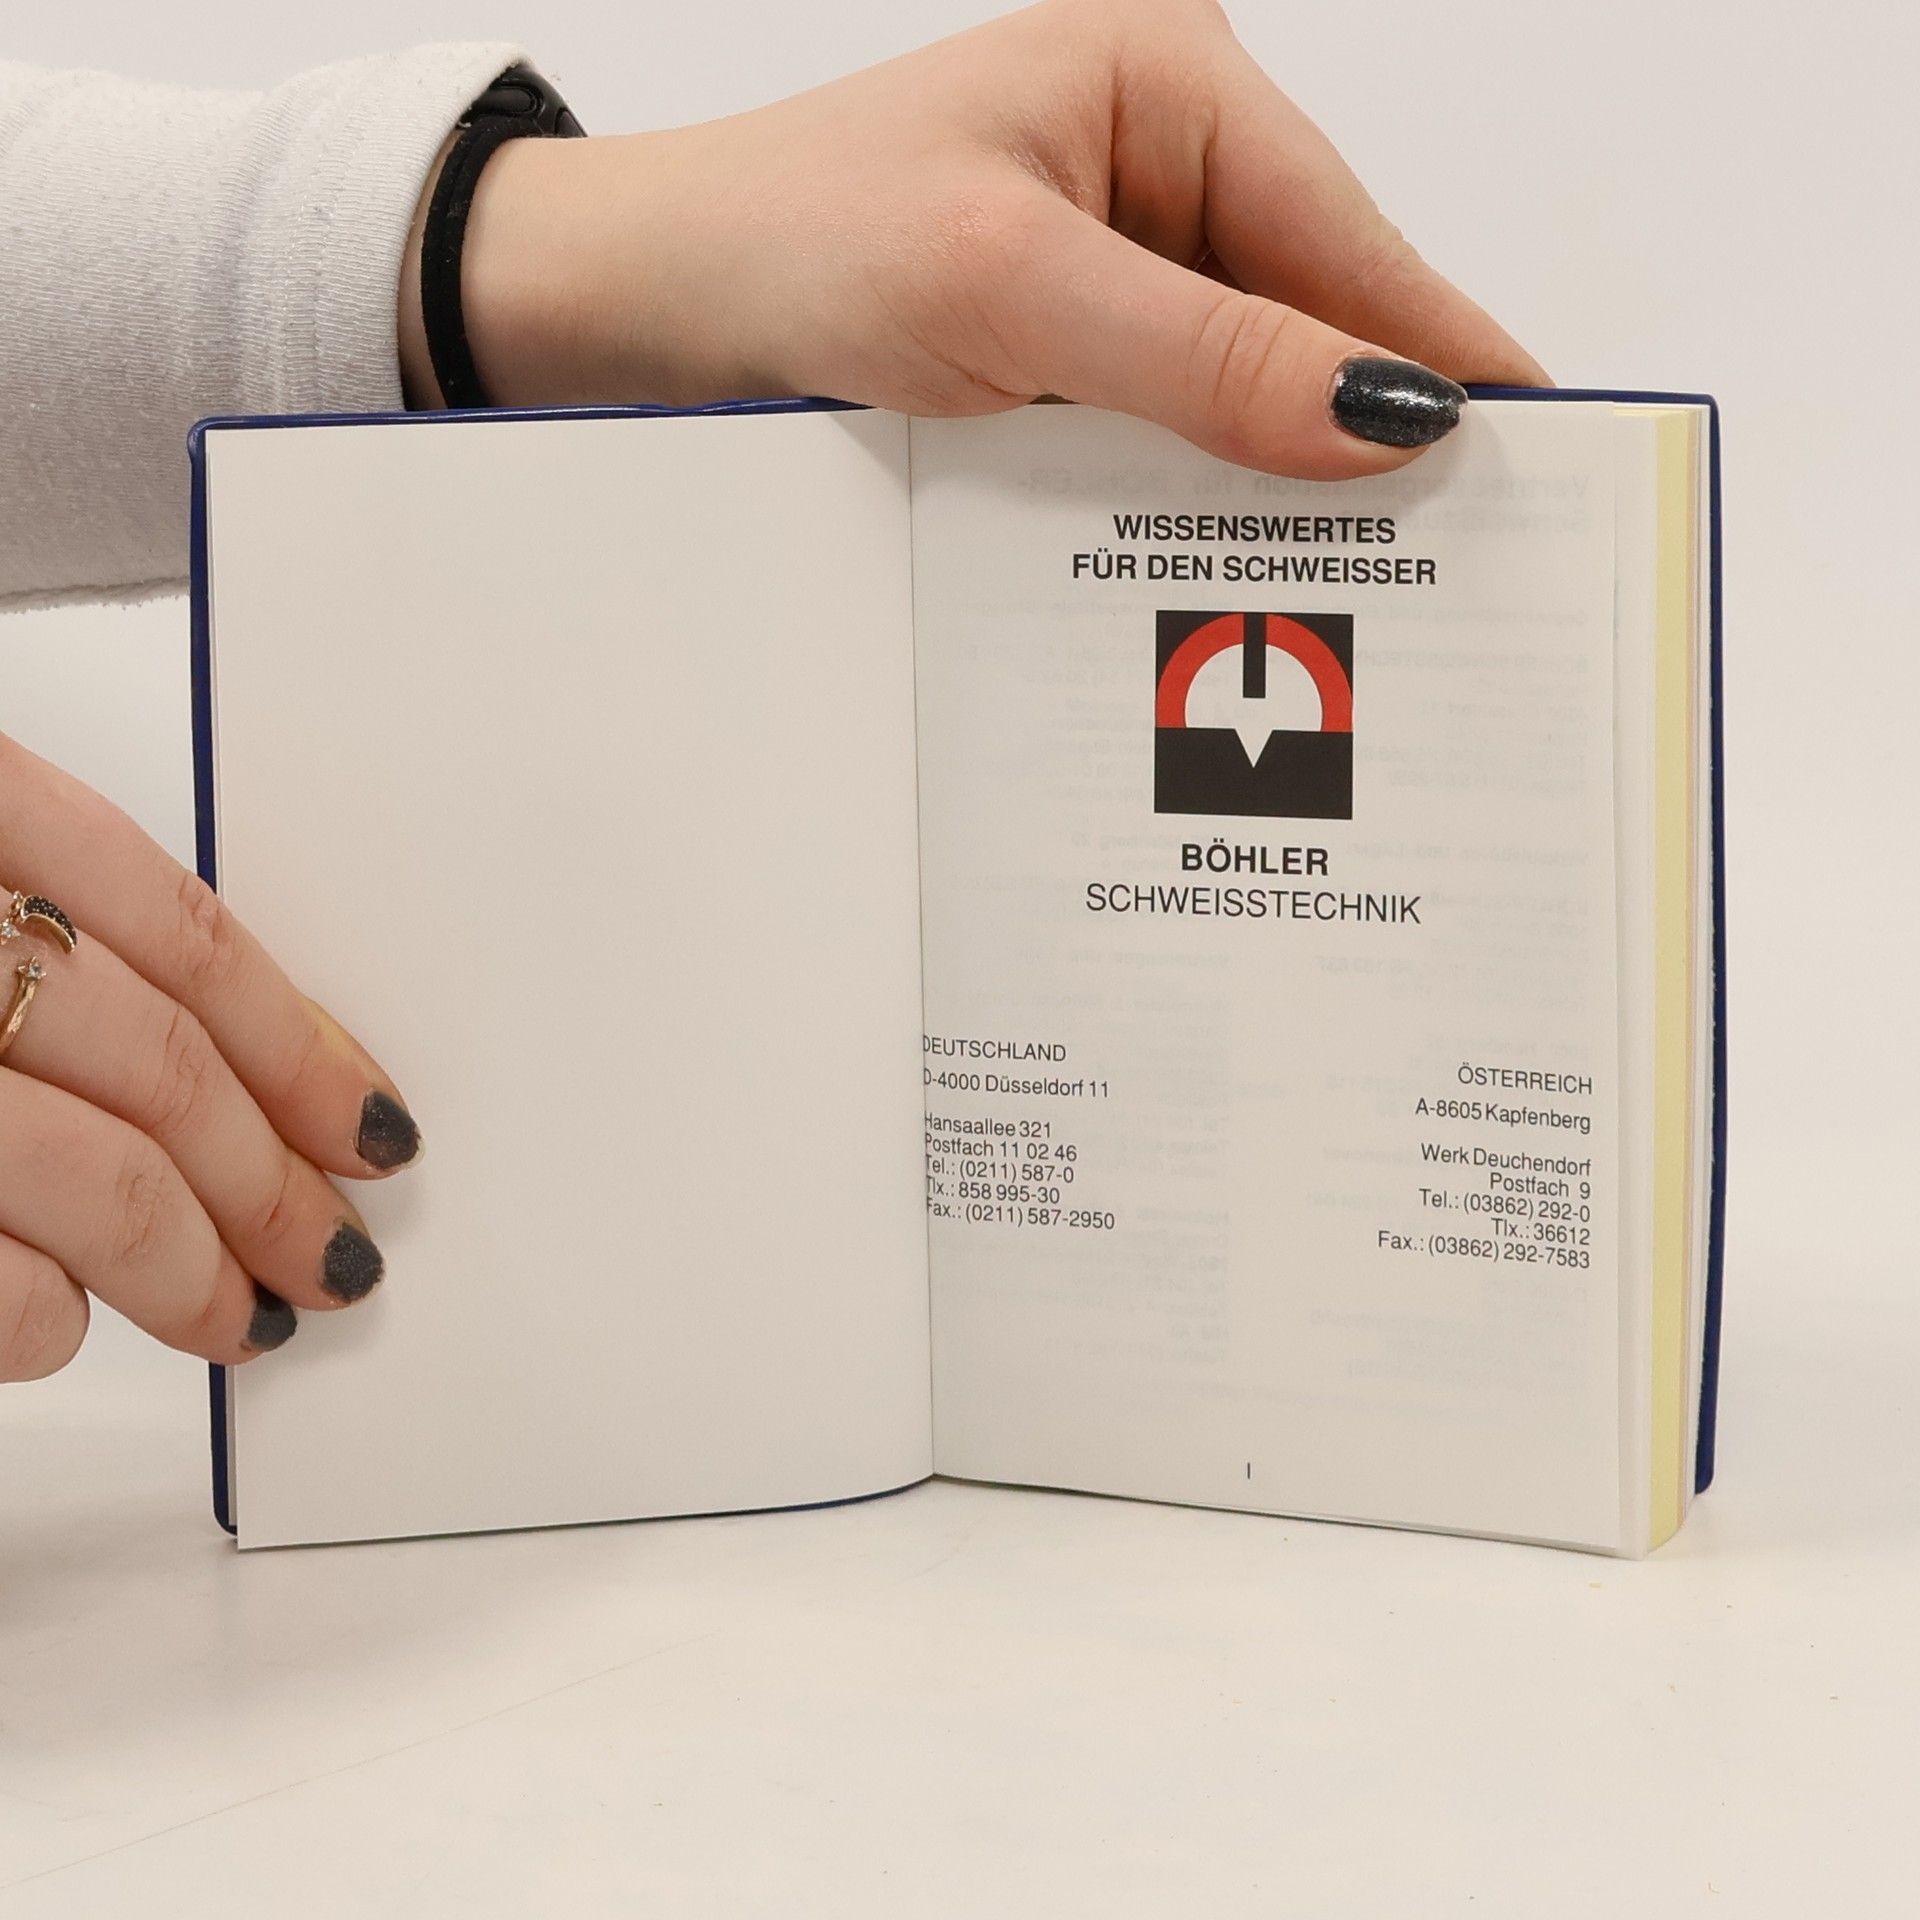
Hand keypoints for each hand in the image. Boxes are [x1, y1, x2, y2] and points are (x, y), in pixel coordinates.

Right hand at [0, 732, 420, 1381]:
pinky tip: (70, 1320)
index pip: (177, 927)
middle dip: (273, 1178)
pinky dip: (49, 1318)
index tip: (374, 1121)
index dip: (300, 1039)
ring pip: (101, 1180)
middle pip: (162, 1064)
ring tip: (245, 1313)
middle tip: (336, 1250)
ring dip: (199, 1267)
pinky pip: (1, 1286)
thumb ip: (55, 928)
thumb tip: (232, 1050)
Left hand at [420, 0, 1546, 474]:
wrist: (640, 304)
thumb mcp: (1011, 288)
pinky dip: (1193, 485)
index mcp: (1163, 82)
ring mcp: (1107, 259)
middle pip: (1305, 309)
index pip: (1340, 232)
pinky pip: (1165, 421)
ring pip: (1239, 380)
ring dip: (1274, 470)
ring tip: (1360, 575)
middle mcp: (1149, 161)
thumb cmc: (791, 240)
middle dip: (1360, 425)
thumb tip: (1382, 412)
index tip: (1534, 440)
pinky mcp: (1063, 344)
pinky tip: (1225, 553)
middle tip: (1456, 550)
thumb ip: (1203, 353)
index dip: (1433, 345)